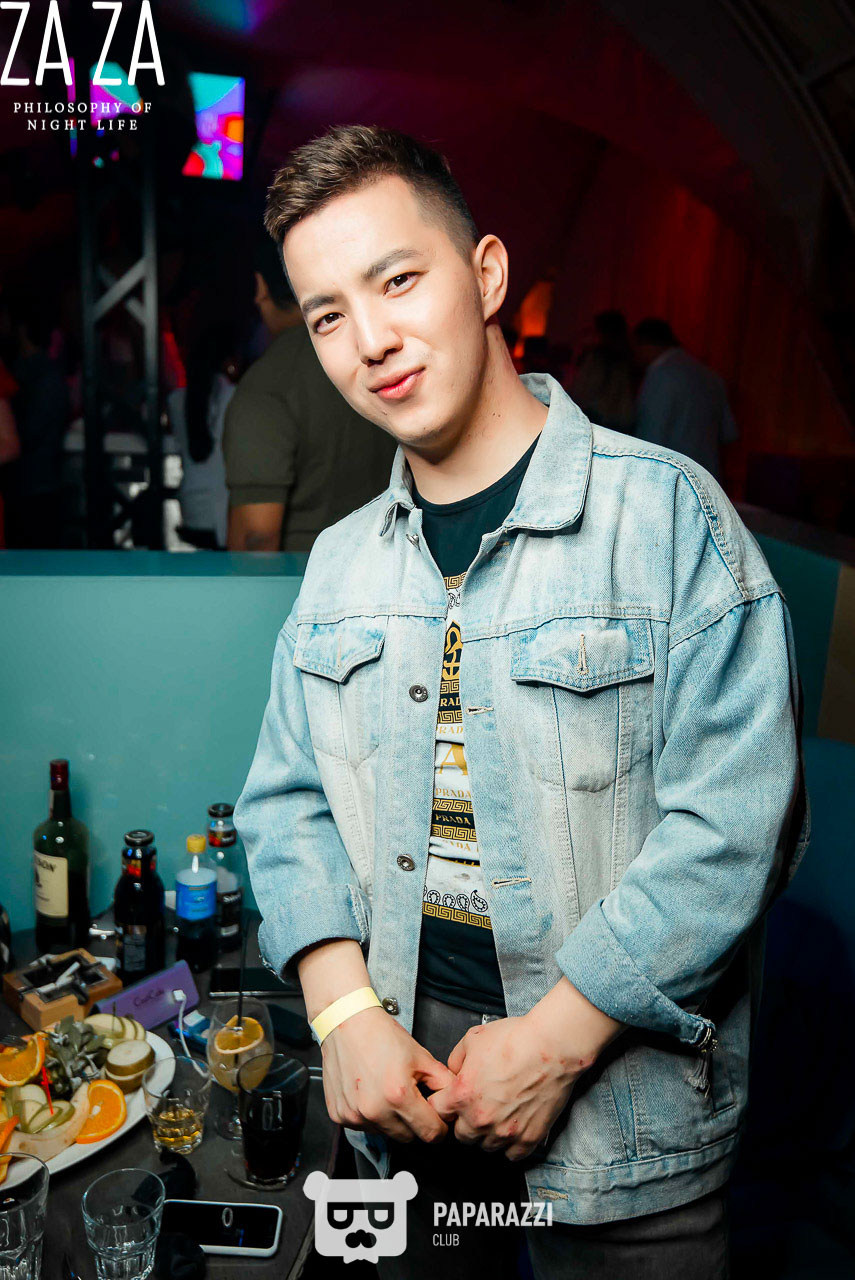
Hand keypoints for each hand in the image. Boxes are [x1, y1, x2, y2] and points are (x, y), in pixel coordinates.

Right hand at [320, 1005, 455, 1143]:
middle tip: (412, 1098)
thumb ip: (443, 1082)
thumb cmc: (381, 1034)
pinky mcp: (340, 1115)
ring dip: (392, 1120)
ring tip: (389, 1091)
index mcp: (398, 1095)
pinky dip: (372, 1116)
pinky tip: (372, 1093)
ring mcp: (354, 1115)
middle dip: (415, 1122)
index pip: (429, 1133)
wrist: (346, 1022)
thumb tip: (455, 1101)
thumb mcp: (420, 1055)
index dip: (439, 1126)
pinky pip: (365, 1127)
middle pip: (408, 1137)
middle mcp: (374, 1110)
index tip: (437, 1118)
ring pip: (386, 1133)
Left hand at [425, 1012, 590, 1160]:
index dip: (443, 1102)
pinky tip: (513, 1126)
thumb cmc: (516, 1040)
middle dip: (465, 1120)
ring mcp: (505, 1132)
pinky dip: (511, 1144)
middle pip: (460, 1134)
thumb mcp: (472, 1039)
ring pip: (485, 1146)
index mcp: (462, 1095)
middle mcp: (480, 1119)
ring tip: (499, 1112)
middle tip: (478, 1104)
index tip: (450, 1100)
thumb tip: (454, 1072)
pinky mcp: (528, 1138)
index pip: (437, 1112)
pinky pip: (512, 1155)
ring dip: (488, 1133)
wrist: (552, 1046)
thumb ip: (455, 1061)